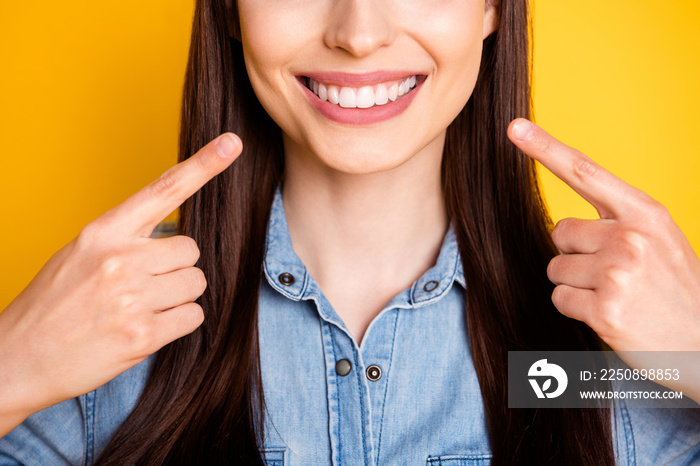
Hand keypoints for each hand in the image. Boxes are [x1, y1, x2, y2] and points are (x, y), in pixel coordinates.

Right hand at [0, 132, 241, 434]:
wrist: (18, 359)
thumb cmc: (52, 305)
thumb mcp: (80, 254)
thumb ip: (125, 238)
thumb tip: (175, 233)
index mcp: (102, 232)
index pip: (163, 190)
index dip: (203, 165)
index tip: (232, 144)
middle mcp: (119, 259)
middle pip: (191, 250)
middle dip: (177, 268)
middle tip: (145, 286)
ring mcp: (131, 297)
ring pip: (196, 284)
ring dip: (178, 297)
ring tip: (141, 308)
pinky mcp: (142, 335)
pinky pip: (193, 317)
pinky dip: (178, 324)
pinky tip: (146, 328)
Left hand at [507, 118, 699, 397]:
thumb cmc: (676, 289)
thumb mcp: (660, 240)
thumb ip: (619, 222)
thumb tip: (563, 226)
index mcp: (645, 213)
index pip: (584, 172)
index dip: (545, 148)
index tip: (515, 128)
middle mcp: (630, 238)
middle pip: (560, 232)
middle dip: (576, 253)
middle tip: (613, 274)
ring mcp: (617, 274)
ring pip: (555, 268)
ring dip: (576, 284)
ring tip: (616, 295)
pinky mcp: (604, 309)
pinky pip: (560, 298)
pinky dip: (577, 308)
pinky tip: (610, 315)